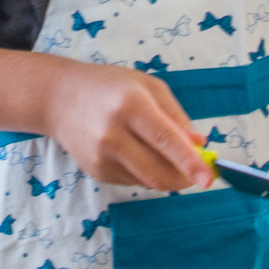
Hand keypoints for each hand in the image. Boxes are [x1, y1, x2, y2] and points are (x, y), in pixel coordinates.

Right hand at [40, 60, 213, 189]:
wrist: (59, 98)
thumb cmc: (110, 86)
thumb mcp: (149, 87)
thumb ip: (177, 116)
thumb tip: (199, 144)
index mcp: (131, 106)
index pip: (166, 141)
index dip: (190, 162)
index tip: (209, 178)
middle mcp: (113, 134)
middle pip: (159, 173)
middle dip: (185, 177)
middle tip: (197, 171)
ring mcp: (102, 157)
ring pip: (149, 181)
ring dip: (166, 174)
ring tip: (158, 149)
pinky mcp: (97, 172)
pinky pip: (134, 181)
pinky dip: (145, 172)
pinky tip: (134, 151)